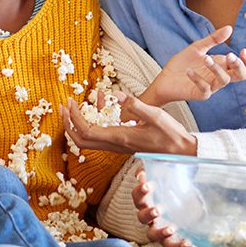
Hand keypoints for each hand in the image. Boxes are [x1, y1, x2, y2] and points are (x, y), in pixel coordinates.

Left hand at [62, 93, 196, 155]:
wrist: (181, 152)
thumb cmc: (171, 135)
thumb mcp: (155, 115)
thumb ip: (134, 104)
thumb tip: (114, 94)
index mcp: (119, 137)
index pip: (86, 131)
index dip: (73, 118)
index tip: (70, 102)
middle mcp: (115, 145)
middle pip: (81, 140)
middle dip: (68, 123)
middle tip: (64, 106)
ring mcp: (118, 146)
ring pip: (89, 139)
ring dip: (80, 122)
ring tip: (80, 103)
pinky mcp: (122, 144)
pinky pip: (101, 135)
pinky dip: (95, 121)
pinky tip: (103, 106)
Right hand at [133, 168, 192, 246]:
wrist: (199, 195)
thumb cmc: (180, 183)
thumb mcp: (172, 171)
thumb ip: (159, 166)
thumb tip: (144, 168)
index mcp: (149, 198)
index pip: (137, 196)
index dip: (140, 192)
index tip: (148, 185)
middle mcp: (152, 215)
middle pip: (141, 217)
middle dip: (148, 213)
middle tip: (157, 209)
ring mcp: (162, 227)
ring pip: (152, 235)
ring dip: (159, 232)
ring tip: (171, 228)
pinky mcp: (175, 237)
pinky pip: (171, 246)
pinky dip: (177, 246)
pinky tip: (188, 241)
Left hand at [140, 26, 245, 104]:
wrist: (164, 78)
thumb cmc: (182, 64)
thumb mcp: (197, 47)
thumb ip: (213, 39)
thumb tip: (229, 28)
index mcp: (221, 66)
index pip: (242, 66)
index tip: (243, 50)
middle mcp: (218, 77)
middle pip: (240, 76)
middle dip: (238, 65)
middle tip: (229, 56)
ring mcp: (211, 87)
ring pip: (224, 80)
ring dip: (217, 68)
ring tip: (205, 58)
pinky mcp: (200, 94)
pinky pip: (205, 88)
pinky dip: (198, 78)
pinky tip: (189, 71)